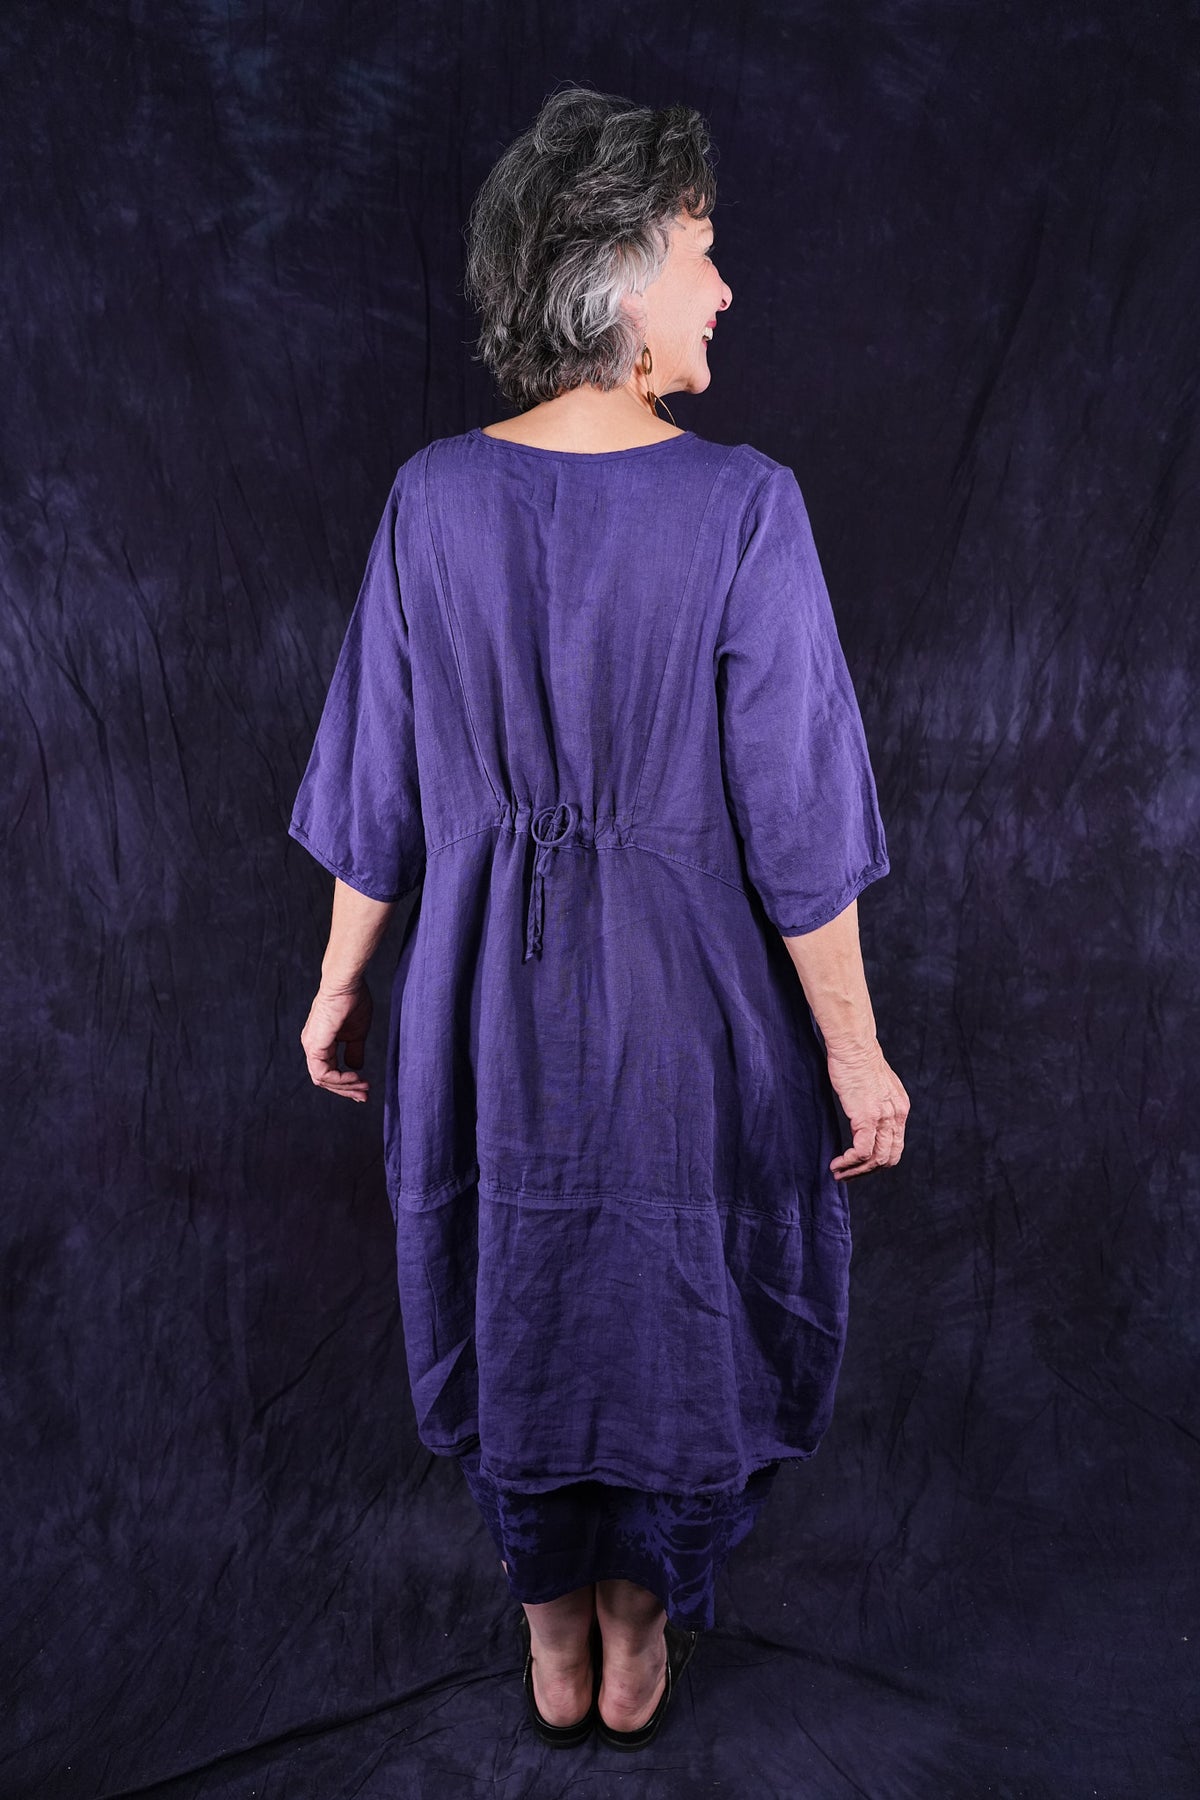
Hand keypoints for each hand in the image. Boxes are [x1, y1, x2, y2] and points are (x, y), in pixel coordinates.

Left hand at [300, 980, 373, 1101]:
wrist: (346, 984)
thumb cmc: (352, 1001)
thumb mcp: (357, 1033)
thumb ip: (354, 1051)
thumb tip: (356, 1067)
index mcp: (320, 1043)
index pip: (329, 1072)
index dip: (347, 1084)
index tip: (365, 1088)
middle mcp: (312, 1046)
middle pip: (325, 1080)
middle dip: (346, 1090)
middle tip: (365, 1096)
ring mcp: (311, 1046)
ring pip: (322, 1080)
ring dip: (345, 1087)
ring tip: (364, 1086)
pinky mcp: (314, 1045)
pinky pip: (323, 1073)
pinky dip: (340, 1080)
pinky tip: (355, 1077)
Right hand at [824, 1039, 908, 1178]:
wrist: (853, 1044)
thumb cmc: (856, 1059)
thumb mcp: (873, 1085)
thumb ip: (874, 1102)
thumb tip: (863, 1114)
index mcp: (899, 1108)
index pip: (895, 1146)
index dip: (877, 1161)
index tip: (858, 1164)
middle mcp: (896, 1115)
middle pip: (889, 1158)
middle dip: (867, 1172)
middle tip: (847, 1174)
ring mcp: (883, 1117)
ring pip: (876, 1159)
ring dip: (856, 1171)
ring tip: (839, 1173)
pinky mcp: (867, 1117)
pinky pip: (862, 1152)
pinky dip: (849, 1162)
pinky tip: (837, 1163)